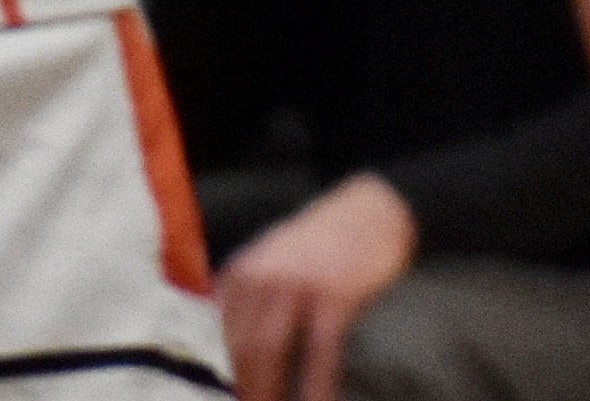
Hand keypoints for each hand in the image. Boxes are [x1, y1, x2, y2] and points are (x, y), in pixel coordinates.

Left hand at [219, 174, 418, 400]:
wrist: (375, 208)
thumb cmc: (322, 242)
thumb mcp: (272, 259)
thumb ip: (244, 297)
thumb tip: (219, 347)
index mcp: (241, 272)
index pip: (214, 336)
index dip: (214, 377)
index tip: (219, 398)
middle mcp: (262, 276)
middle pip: (236, 350)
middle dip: (241, 390)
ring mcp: (298, 284)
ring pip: (268, 353)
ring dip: (267, 394)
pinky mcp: (335, 294)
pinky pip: (320, 352)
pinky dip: (317, 387)